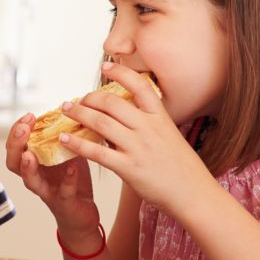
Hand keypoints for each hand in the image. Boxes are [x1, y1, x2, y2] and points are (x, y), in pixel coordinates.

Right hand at [5, 113, 99, 236]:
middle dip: (15, 144)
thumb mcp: (67, 152)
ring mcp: (47, 191)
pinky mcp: (63, 203)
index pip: (15, 145)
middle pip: (13, 162)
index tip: (28, 115)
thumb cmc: (71, 179)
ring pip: (30, 181)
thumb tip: (72, 106)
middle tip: (23, 129)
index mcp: (33, 162)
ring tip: (30, 153)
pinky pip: (62, 192)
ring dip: (28, 167)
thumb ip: (64, 134)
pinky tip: (72, 168)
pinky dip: (67, 180)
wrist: (82, 213)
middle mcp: (34, 176)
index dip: (16, 130)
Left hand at [57, 63, 216, 217]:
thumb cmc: (183, 169)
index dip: (120, 72)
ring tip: (66, 111)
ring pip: (101, 123)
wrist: (194, 194)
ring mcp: (138, 147)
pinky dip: (77, 144)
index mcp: (160, 117)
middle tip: (77, 100)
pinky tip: (64, 140)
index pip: (139, 85)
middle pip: (112, 103)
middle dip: (89, 98)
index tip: (106, 65)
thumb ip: (148, 125)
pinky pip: (97, 152)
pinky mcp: (129, 168)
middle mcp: (148, 128)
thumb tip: (124, 118)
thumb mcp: (170, 136)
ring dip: (79, 114)